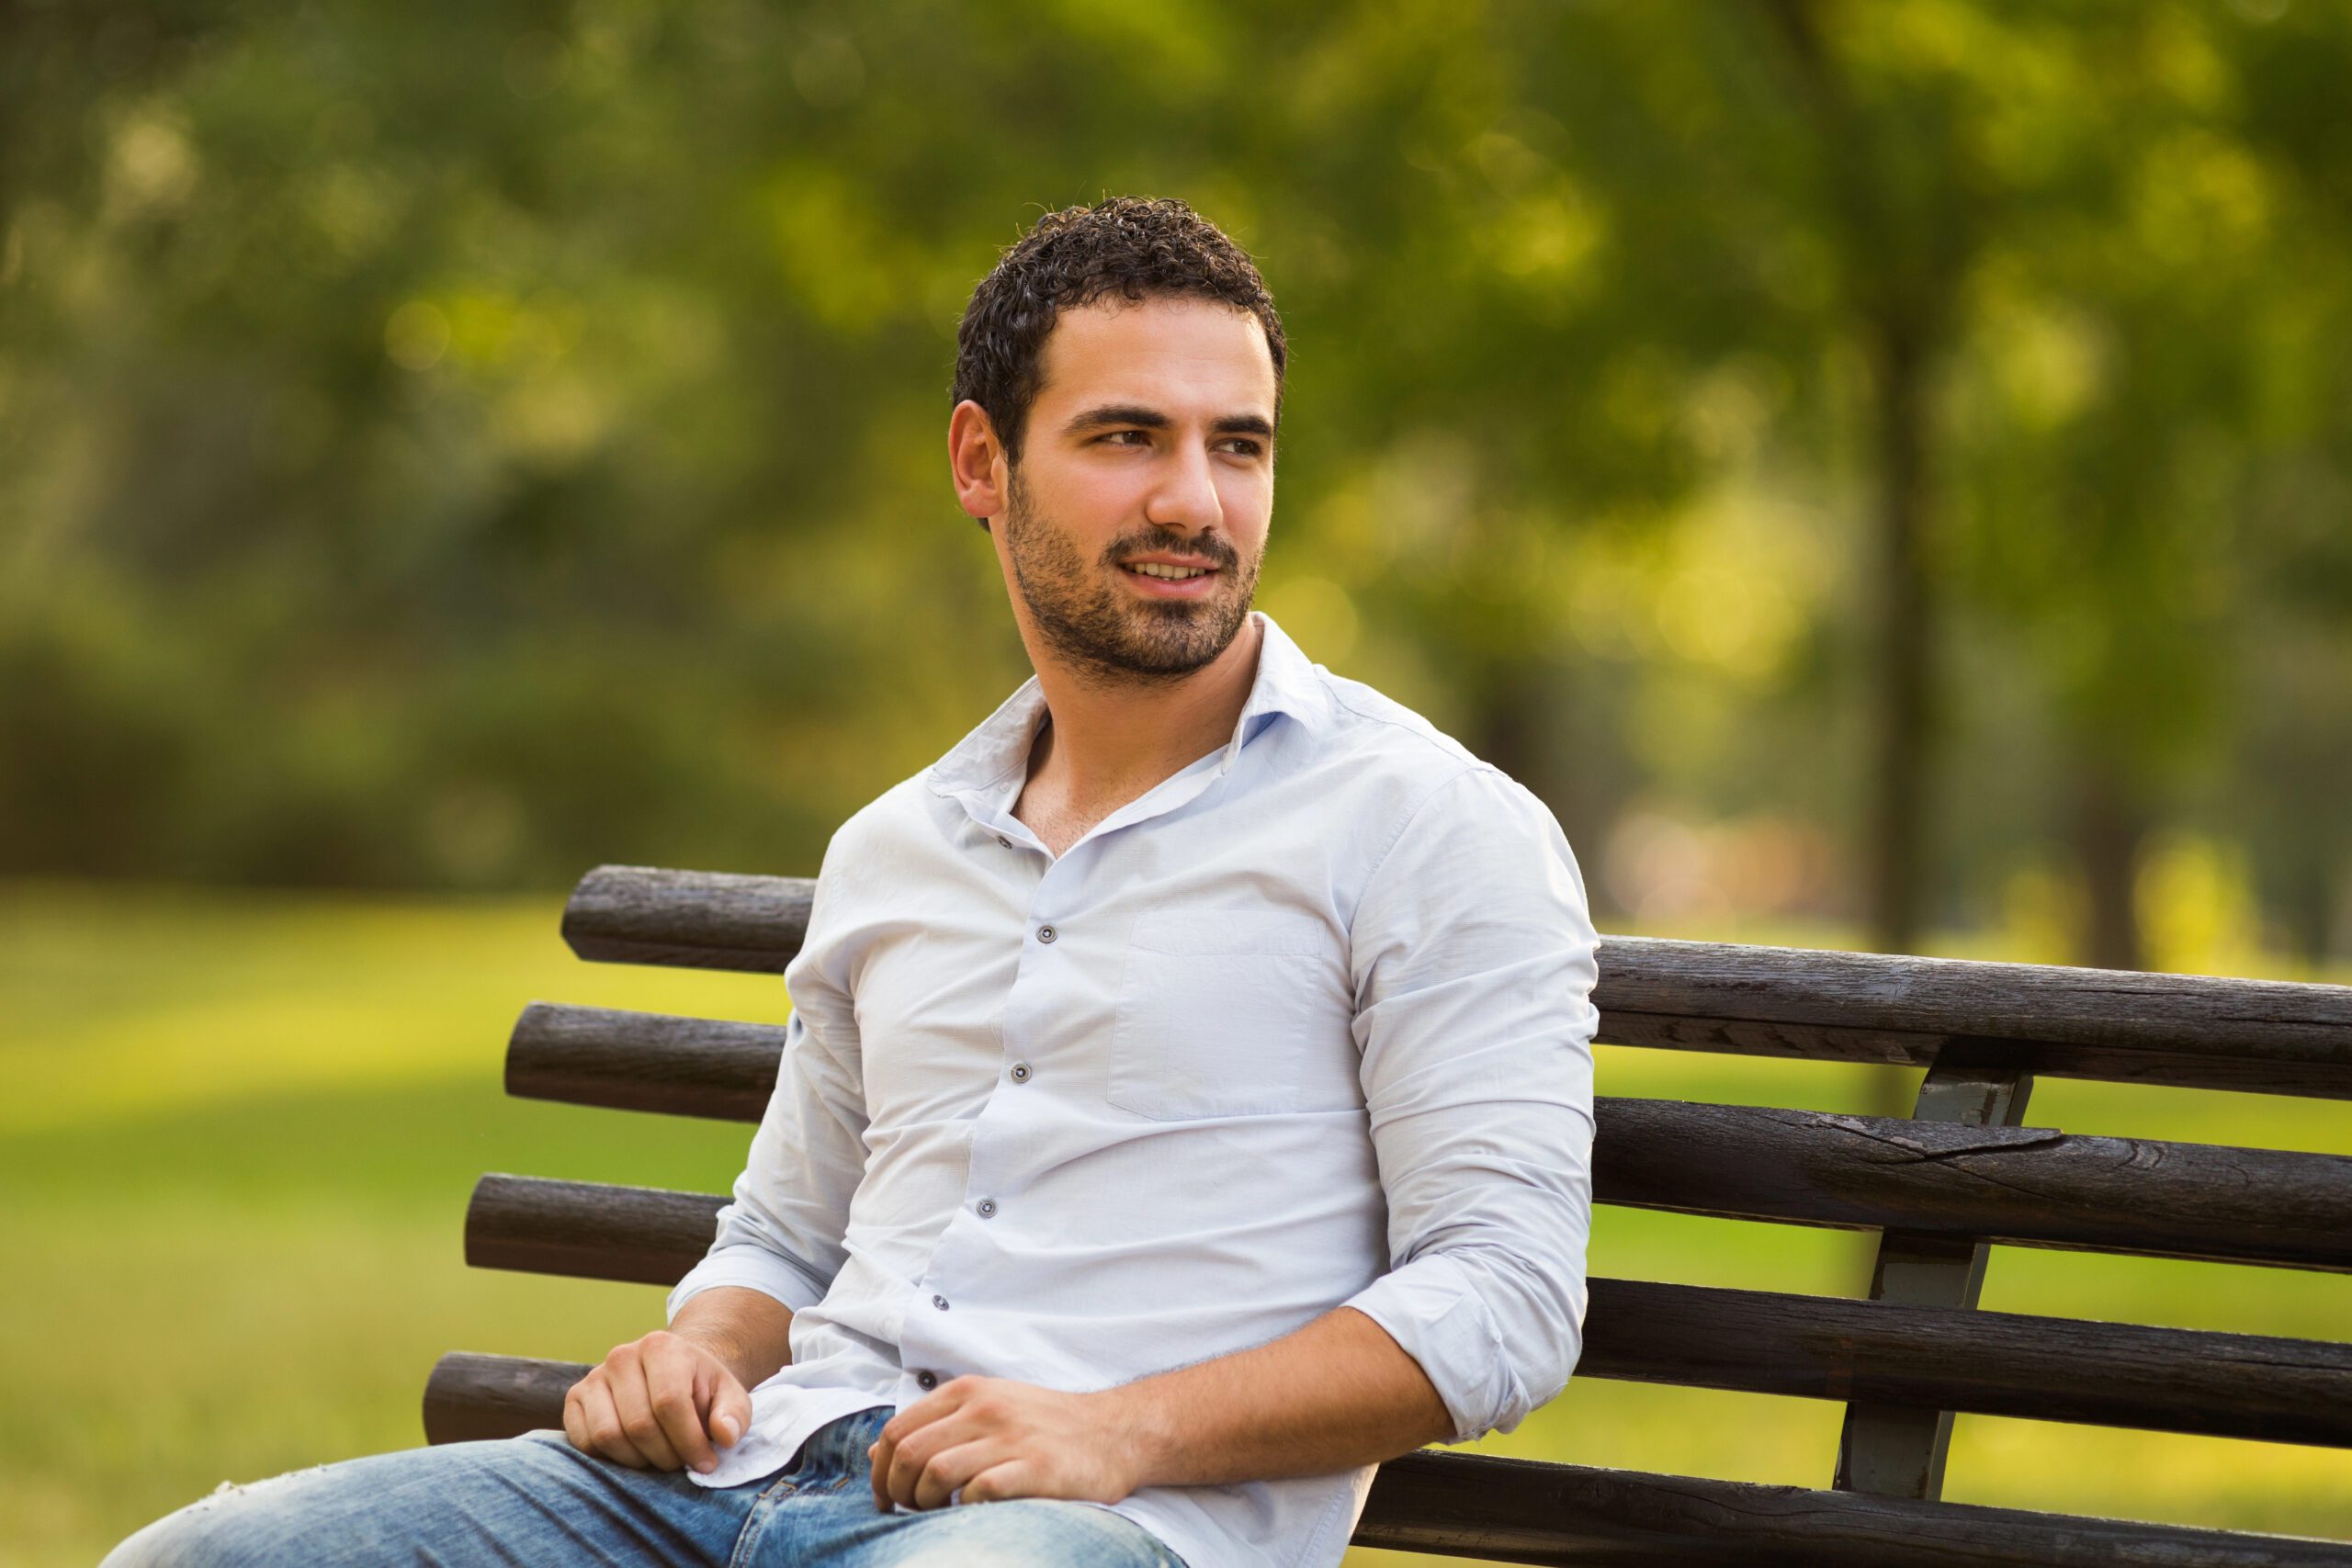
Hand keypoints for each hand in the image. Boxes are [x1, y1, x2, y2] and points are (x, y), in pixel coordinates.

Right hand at [563, 1329, 753, 1473]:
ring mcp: (594, 1376)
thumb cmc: (701, 1389)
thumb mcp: (729, 1395)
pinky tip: (634, 1454)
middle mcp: (622, 1356)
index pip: (669, 1402)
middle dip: (665, 1456)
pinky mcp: (575, 1398)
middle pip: (639, 1424)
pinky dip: (609, 1459)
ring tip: (660, 1459)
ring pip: (608, 1436)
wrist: (670, 1373)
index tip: (705, 1463)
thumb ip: (734, 1414)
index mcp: (662, 1346)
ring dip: (638, 1461)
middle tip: (681, 1464)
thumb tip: (725, 1436)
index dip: (689, 1441)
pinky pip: (583, 1442)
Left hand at [869, 1376, 1141, 1510]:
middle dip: (896, 1491)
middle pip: (910, 1453)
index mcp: (967, 1391)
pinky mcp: (1035, 1469)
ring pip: (936, 1472)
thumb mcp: (986, 1408)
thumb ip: (934, 1425)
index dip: (879, 1470)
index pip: (898, 1430)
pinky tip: (972, 1512)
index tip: (885, 1497)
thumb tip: (878, 1450)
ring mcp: (1010, 1438)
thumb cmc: (1044, 1425)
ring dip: (924, 1503)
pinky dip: (965, 1509)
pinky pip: (979, 1492)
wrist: (1113, 1432)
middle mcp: (985, 1408)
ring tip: (935, 1513)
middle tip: (906, 1511)